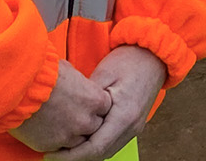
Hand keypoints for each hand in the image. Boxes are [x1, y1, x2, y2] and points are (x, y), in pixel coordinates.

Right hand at [10, 60, 110, 154]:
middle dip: (86, 123)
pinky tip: (47, 131)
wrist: (19, 88)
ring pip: (78, 141)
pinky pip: (59, 148)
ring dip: (71, 134)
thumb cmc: (43, 73)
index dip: (95, 106)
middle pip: (94, 127)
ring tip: (58, 124)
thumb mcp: (69, 71)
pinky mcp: (52, 146)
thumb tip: (79, 84)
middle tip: (72, 116)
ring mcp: (70, 135)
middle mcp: (86, 120)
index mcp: (95, 100)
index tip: (86, 104)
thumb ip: (81, 84)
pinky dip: (55, 141)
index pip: (105, 108)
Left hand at [45, 46, 166, 160]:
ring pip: (106, 151)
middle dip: (75, 158)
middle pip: (100, 154)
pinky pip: (112, 143)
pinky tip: (80, 140)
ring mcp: (135, 128)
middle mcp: (132, 127)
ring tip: (62, 149)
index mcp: (124, 116)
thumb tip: (67, 116)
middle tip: (52, 153)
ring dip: (85, 153)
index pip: (95, 148)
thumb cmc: (130, 60)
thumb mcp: (103, 75)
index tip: (51, 155)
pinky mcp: (133, 125)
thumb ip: (87, 99)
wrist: (154, 55)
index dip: (71, 156)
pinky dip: (95, 146)